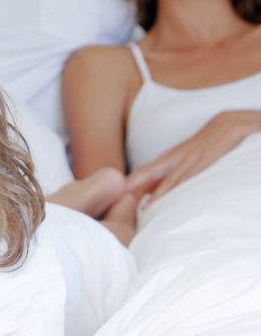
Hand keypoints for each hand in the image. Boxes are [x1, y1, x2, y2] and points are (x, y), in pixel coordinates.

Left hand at [126, 111, 260, 204]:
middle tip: (117, 196)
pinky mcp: (201, 164)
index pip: (141, 172)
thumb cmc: (198, 147)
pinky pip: (187, 179)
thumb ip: (162, 176)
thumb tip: (147, 193)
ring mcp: (186, 161)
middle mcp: (171, 160)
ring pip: (168, 180)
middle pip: (147, 173)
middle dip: (132, 184)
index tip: (111, 194)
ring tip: (144, 208)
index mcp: (164, 160)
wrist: (224, 127)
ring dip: (156, 194)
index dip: (127, 183)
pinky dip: (177, 189)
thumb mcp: (177, 160)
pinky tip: (172, 198)